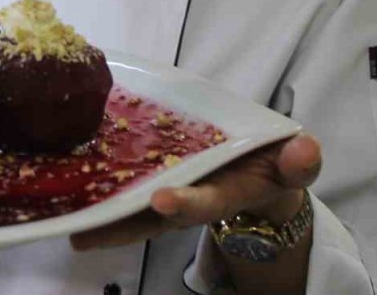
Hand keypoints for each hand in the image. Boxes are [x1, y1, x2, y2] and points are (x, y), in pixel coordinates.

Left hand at [70, 133, 321, 250]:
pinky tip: (69, 207)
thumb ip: (300, 160)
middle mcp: (193, 200)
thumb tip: (307, 149)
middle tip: (94, 227)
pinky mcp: (154, 185)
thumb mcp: (294, 164)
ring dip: (105, 221)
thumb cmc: (274, 166)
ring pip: (134, 213)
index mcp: (227, 193)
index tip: (162, 201)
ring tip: (70, 227)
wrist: (263, 175)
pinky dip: (101, 202)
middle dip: (128, 221)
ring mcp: (171, 195)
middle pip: (157, 217)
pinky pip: (126, 197)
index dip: (186, 203)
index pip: (207, 202)